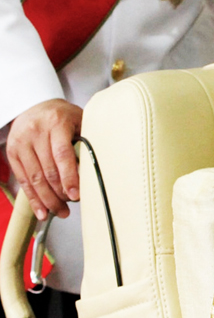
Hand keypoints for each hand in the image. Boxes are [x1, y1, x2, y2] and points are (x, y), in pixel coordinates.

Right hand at [7, 98, 81, 219]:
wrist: (34, 105)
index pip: (62, 154)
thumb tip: (98, 169)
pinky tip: (42, 211)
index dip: (69, 177)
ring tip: (59, 213)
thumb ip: (87, 141)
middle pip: (47, 170)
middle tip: (70, 208)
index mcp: (56, 123)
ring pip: (34, 178)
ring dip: (47, 199)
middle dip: (59, 193)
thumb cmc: (63, 117)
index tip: (76, 195)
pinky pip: (23, 179)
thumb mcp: (80, 121)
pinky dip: (33, 197)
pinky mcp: (12, 152)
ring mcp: (21, 142)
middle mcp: (36, 132)